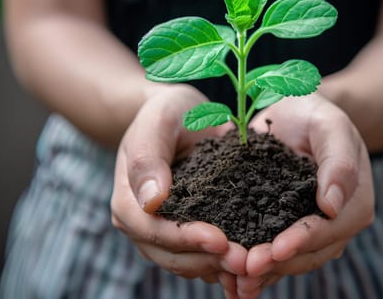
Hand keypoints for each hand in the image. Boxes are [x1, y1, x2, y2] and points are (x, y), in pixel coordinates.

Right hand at [111, 84, 245, 296]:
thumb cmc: (167, 114)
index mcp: (129, 202)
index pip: (153, 230)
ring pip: (190, 264)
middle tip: (246, 260)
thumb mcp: (157, 123)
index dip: (185, 238)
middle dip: (209, 260)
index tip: (220, 240)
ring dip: (220, 268)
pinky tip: (252, 260)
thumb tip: (152, 201)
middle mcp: (144, 224)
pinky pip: (205, 256)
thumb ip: (148, 158)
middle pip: (172, 256)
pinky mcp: (189, 232)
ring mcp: (166, 232)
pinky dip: (226, 263)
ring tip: (253, 264)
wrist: (181, 117)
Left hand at [236, 93, 373, 297]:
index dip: (302, 242)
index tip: (274, 251)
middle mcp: (334, 223)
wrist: (296, 113)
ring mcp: (309, 228)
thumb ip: (338, 161)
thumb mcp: (330, 126)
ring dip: (264, 272)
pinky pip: (273, 251)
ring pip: (289, 259)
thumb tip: (332, 206)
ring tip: (236, 282)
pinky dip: (256, 265)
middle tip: (244, 272)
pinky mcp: (285, 225)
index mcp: (353, 203)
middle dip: (276, 264)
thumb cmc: (315, 115)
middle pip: (307, 253)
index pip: (328, 230)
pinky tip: (231, 277)